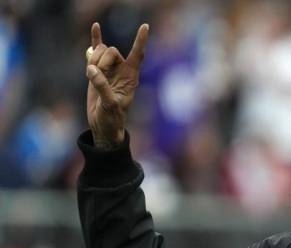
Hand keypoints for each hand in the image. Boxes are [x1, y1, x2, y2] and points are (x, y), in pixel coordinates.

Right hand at [85, 22, 148, 146]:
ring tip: (91, 76)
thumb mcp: (109, 105)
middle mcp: (122, 70)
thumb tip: (92, 70)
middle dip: (101, 60)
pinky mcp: (98, 69)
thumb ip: (102, 87)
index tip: (145, 26)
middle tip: (95, 75)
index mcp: (131, 77)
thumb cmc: (112, 118)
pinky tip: (95, 26)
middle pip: (112, 51)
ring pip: (101, 51)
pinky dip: (95, 39)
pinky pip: (97, 50)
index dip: (140, 40)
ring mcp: (110, 68)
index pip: (138, 55)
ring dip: (93, 60)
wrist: (102, 123)